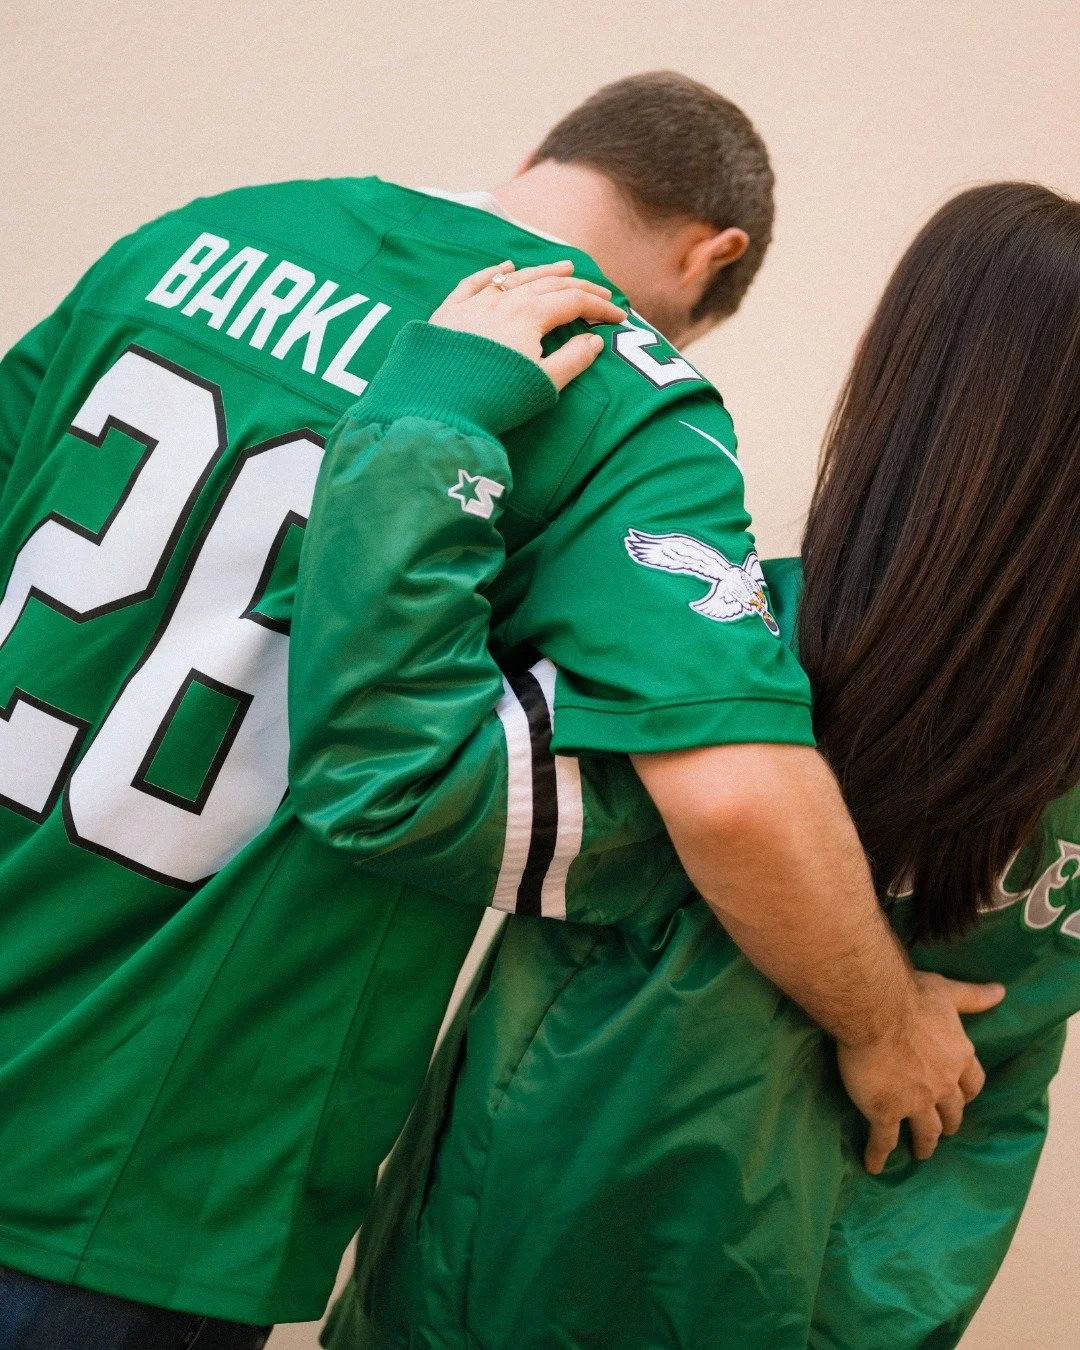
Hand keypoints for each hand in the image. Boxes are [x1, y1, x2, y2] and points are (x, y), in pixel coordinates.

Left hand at [430, 260, 626, 389]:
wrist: (438, 404)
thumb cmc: (495, 398)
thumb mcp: (542, 384)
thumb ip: (572, 360)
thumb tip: (594, 342)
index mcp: (530, 315)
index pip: (573, 302)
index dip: (599, 308)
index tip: (619, 316)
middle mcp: (503, 301)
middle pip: (548, 284)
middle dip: (579, 286)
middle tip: (600, 291)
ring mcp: (474, 303)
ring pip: (515, 278)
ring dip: (543, 271)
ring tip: (563, 267)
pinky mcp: (449, 312)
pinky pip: (475, 283)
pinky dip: (494, 273)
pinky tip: (505, 268)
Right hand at [836, 971, 1004, 1173]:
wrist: (875, 1010)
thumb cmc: (910, 997)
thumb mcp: (947, 993)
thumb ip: (973, 997)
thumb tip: (1001, 991)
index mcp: (958, 1057)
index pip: (972, 1083)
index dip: (967, 1093)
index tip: (962, 1098)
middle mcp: (942, 1085)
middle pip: (952, 1112)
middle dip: (949, 1122)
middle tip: (943, 1129)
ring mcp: (915, 1102)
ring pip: (925, 1131)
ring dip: (924, 1144)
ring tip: (921, 1153)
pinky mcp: (886, 1111)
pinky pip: (884, 1139)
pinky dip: (879, 1154)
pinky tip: (874, 1165)